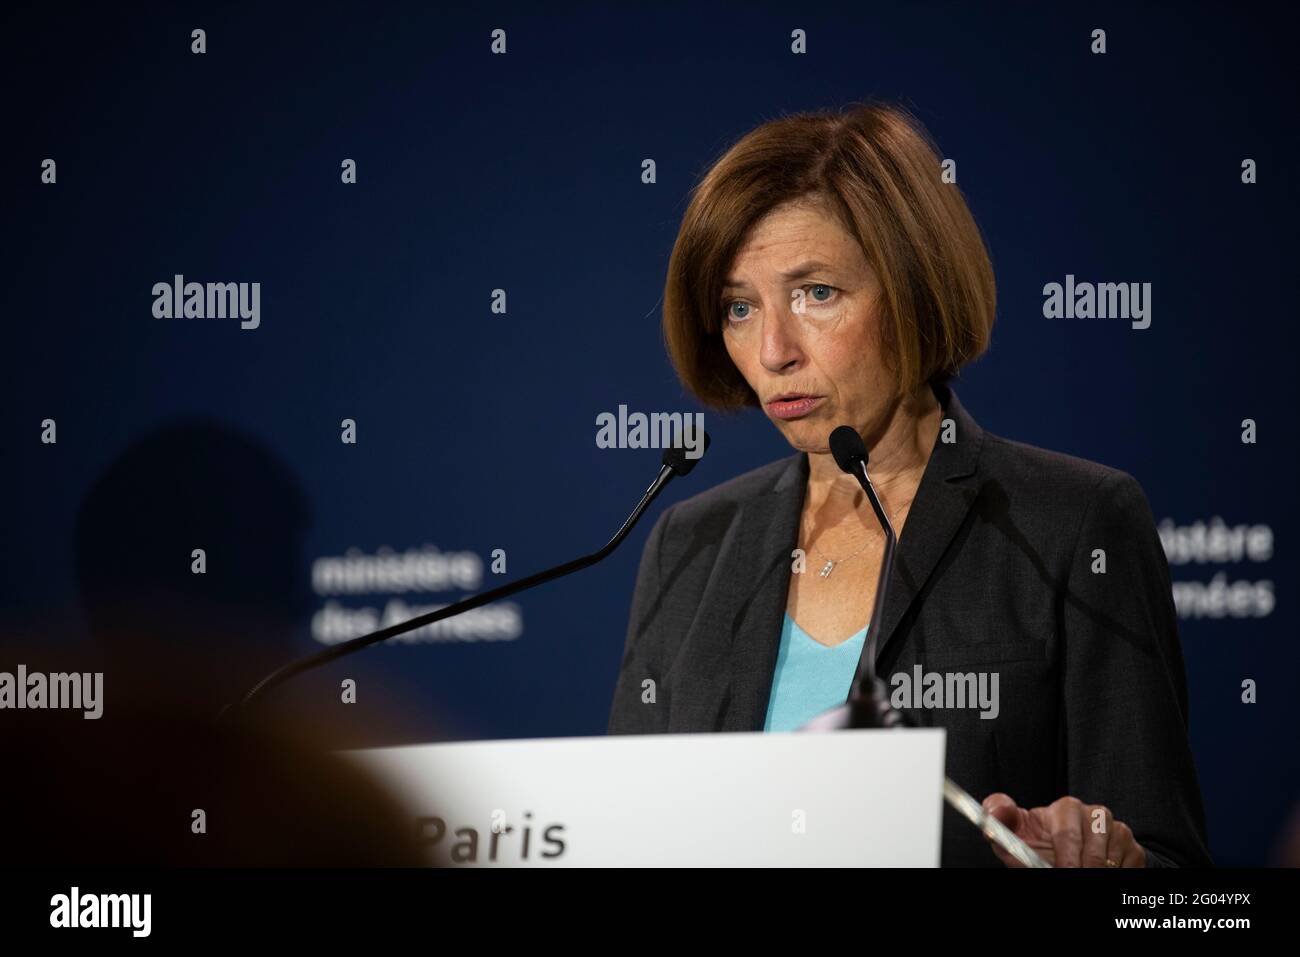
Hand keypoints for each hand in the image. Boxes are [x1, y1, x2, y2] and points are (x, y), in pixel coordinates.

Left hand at [980, 793, 1146, 867]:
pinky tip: (1100, 872)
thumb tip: (992, 814)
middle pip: (1091, 852)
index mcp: (1065, 809)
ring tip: (1080, 874)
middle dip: (1080, 870)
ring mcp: (1115, 828)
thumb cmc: (1039, 844)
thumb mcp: (1017, 834)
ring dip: (1096, 872)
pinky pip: (1128, 866)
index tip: (1063, 871)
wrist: (1069, 854)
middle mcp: (1094, 813)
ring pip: (1110, 861)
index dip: (1064, 857)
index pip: (1067, 834)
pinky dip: (1116, 874)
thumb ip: (1000, 821)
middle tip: (1071, 878)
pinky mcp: (1131, 844)